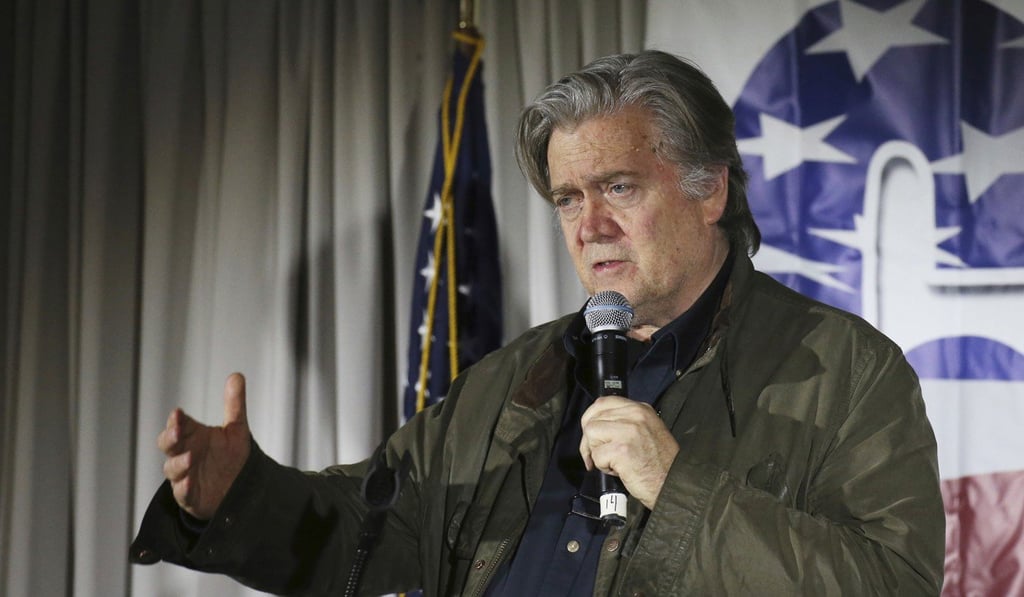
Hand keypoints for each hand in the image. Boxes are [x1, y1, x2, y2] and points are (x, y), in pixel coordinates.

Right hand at [157, 372, 251, 519]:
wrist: (239, 487)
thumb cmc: (231, 456)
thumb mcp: (236, 429)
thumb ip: (235, 404)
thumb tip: (237, 375)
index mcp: (193, 436)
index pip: (178, 425)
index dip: (176, 420)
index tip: (178, 413)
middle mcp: (185, 454)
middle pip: (168, 444)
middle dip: (170, 437)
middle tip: (177, 430)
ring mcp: (185, 475)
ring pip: (172, 469)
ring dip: (178, 463)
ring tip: (189, 458)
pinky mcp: (190, 496)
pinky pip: (183, 493)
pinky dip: (184, 488)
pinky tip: (189, 483)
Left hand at [579, 396, 679, 509]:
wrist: (674, 483)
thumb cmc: (660, 463)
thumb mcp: (647, 430)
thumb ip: (625, 421)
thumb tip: (598, 423)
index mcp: (640, 409)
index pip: (602, 403)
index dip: (591, 419)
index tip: (591, 435)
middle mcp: (635, 415)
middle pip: (593, 419)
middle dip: (590, 440)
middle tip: (600, 454)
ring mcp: (628, 431)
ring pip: (591, 434)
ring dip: (597, 452)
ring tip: (614, 462)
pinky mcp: (621, 449)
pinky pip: (597, 455)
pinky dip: (603, 467)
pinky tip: (619, 470)